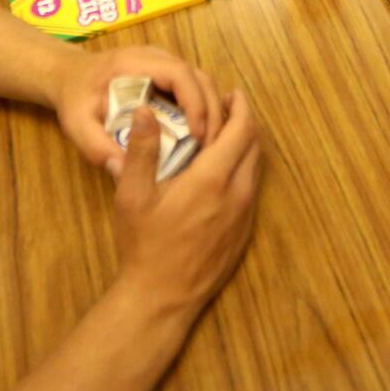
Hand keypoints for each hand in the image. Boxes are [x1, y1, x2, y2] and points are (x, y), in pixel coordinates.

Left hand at [51, 43, 226, 173]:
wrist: (70, 76)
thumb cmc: (75, 97)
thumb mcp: (76, 124)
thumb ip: (96, 146)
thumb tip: (123, 171)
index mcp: (135, 63)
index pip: (178, 73)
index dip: (195, 102)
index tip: (199, 135)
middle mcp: (157, 58)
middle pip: (199, 77)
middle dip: (212, 112)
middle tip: (213, 147)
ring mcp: (166, 64)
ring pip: (203, 83)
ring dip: (212, 112)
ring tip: (211, 146)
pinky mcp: (170, 76)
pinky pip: (196, 90)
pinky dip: (204, 111)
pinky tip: (202, 138)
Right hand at [111, 91, 260, 316]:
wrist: (162, 298)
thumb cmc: (145, 245)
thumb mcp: (133, 195)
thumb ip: (142, 149)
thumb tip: (145, 109)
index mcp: (213, 179)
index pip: (241, 130)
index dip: (240, 106)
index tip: (231, 92)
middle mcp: (238, 194)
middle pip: (255, 145)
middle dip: (245, 121)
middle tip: (226, 108)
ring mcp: (244, 216)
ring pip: (256, 168)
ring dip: (246, 145)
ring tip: (224, 134)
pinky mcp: (244, 233)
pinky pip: (252, 189)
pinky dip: (244, 169)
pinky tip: (222, 171)